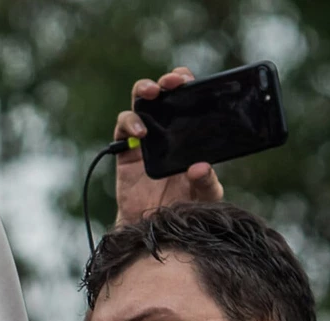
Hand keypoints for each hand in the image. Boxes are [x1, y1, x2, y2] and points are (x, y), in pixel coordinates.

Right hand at [113, 67, 223, 224]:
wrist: (156, 230)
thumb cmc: (184, 210)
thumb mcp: (206, 196)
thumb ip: (207, 182)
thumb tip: (201, 165)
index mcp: (189, 135)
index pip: (188, 101)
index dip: (187, 85)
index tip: (190, 81)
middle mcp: (166, 132)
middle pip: (162, 95)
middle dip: (166, 81)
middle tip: (172, 82)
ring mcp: (144, 140)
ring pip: (139, 105)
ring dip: (143, 92)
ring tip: (151, 94)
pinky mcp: (125, 151)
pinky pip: (122, 129)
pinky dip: (130, 123)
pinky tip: (141, 132)